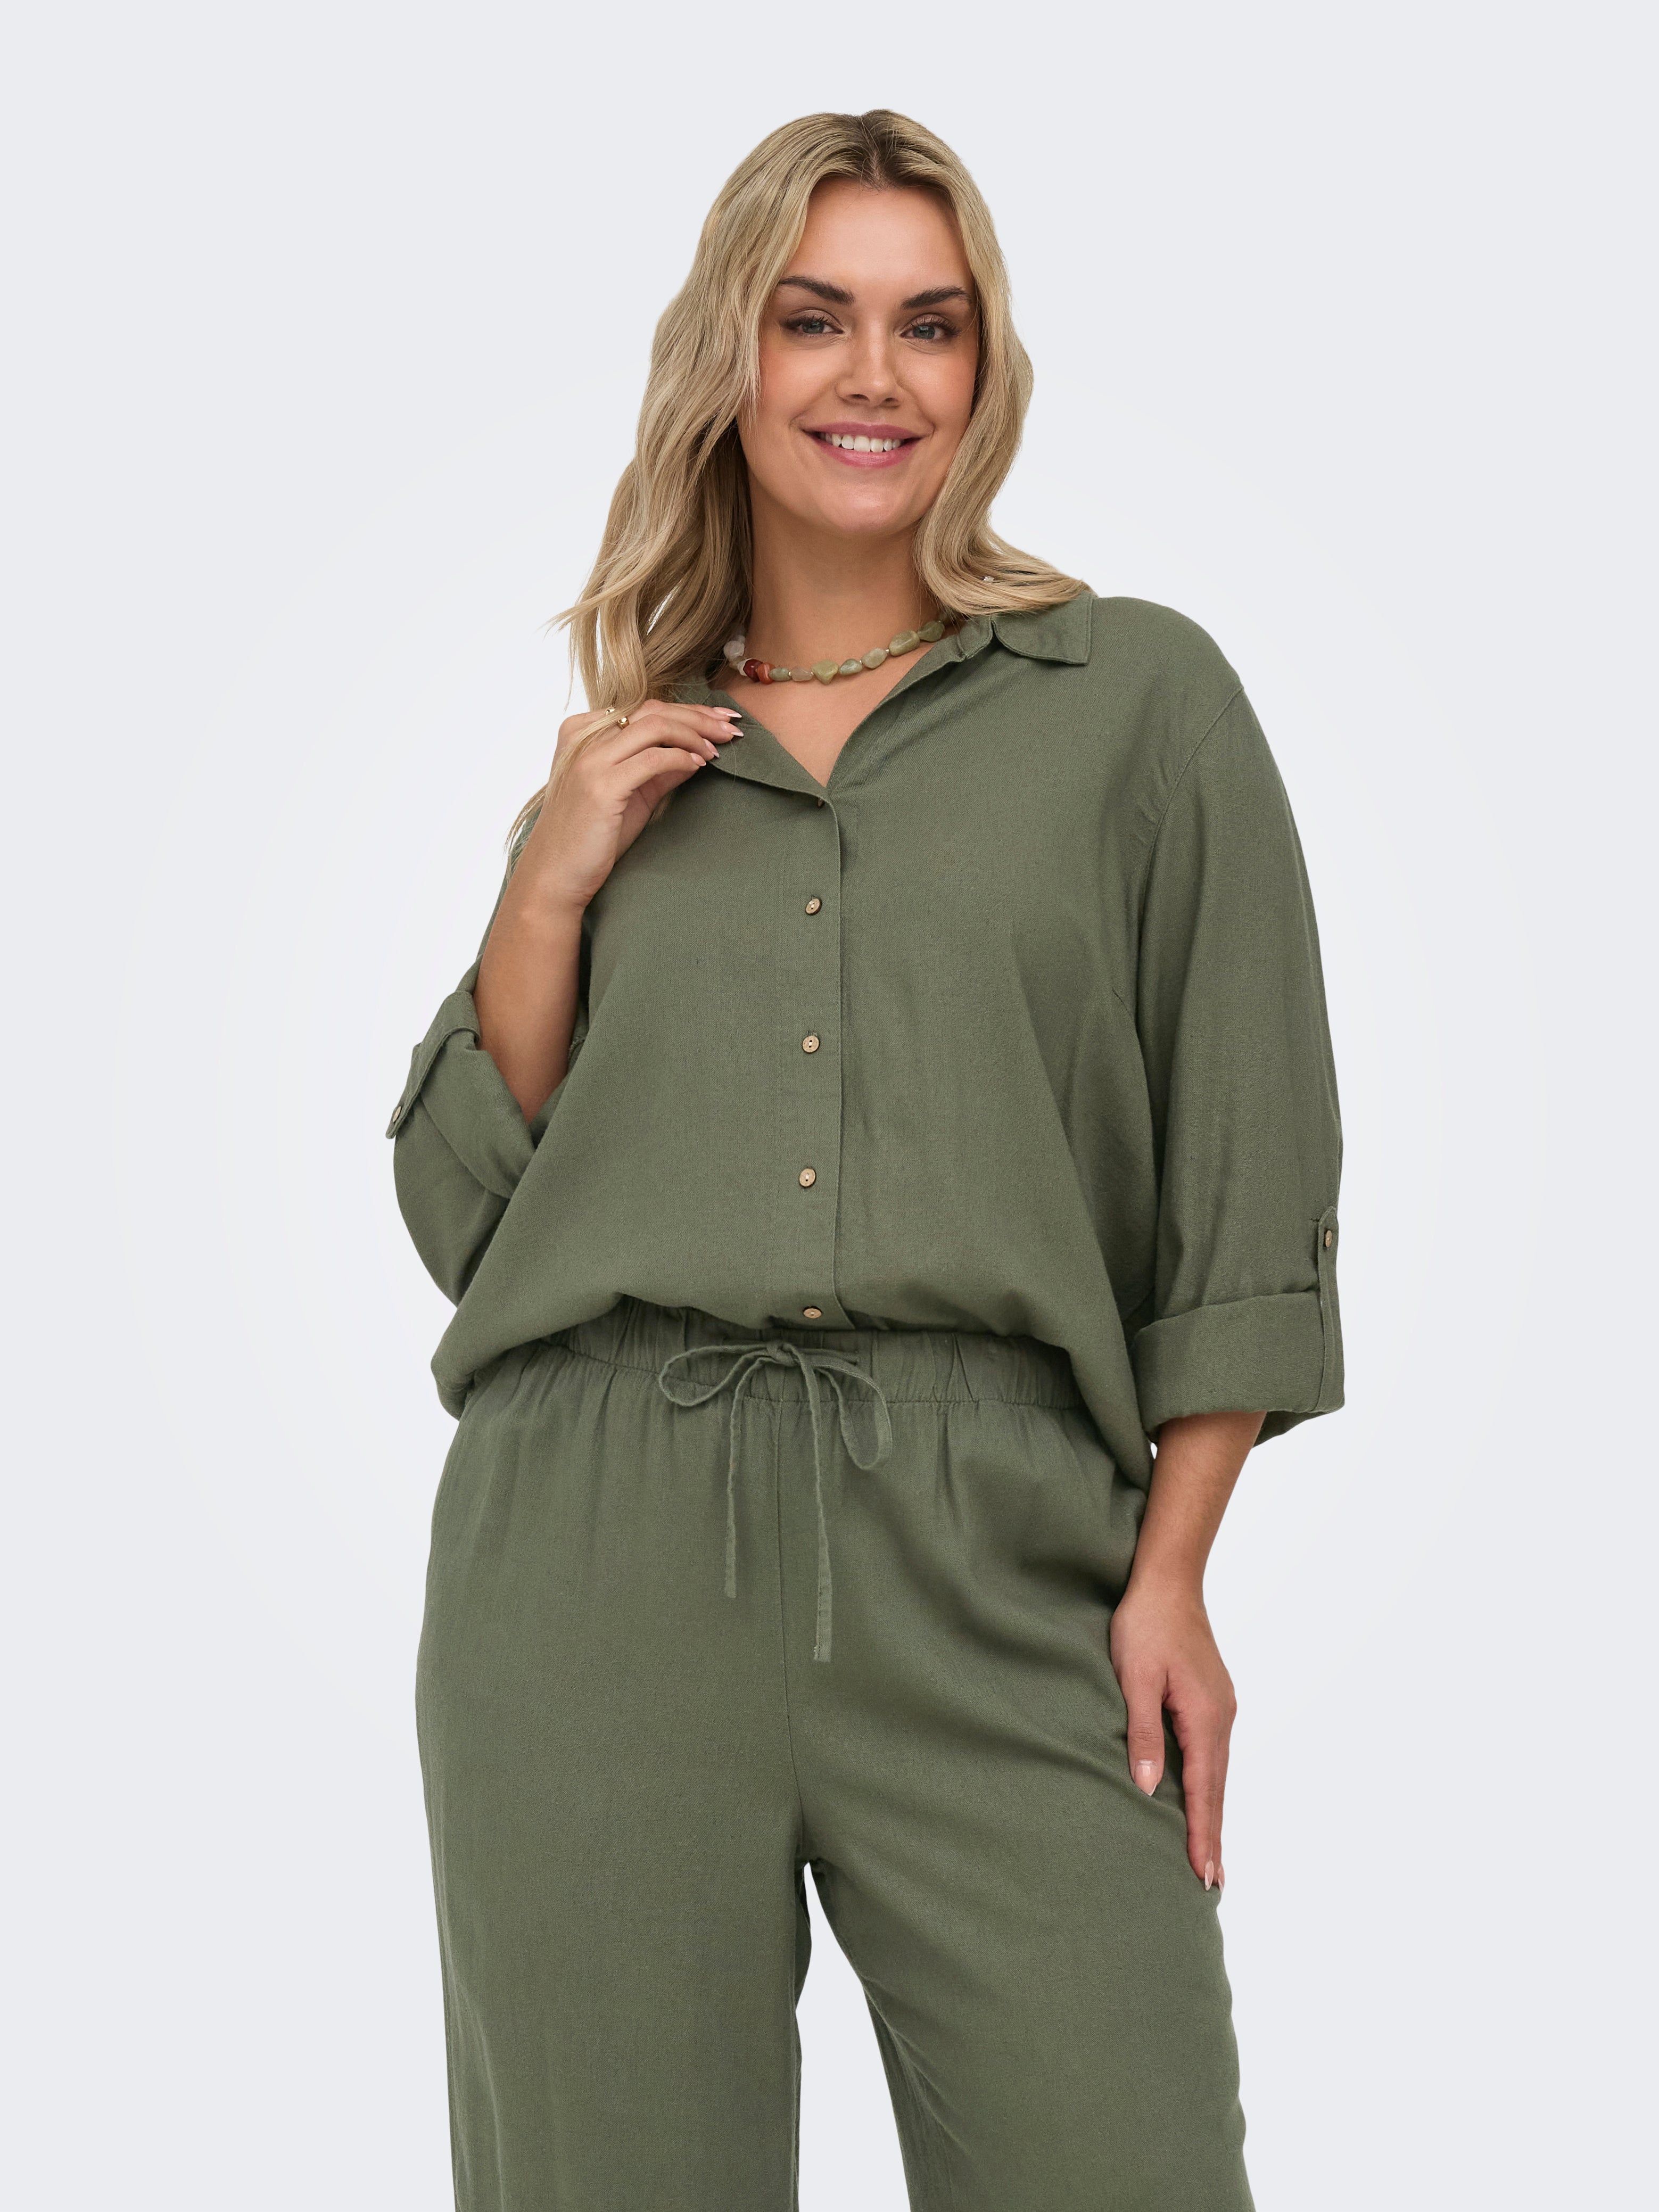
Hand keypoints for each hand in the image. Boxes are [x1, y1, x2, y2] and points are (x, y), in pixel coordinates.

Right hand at [516, 701, 740, 912]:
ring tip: (720, 747)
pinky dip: (681, 758)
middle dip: (699, 716)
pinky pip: (652, 759)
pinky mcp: (601, 785)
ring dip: (695, 734)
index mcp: (583, 731)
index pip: (645, 708)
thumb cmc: (591, 837)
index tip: (720, 718)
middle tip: (732, 728)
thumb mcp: (629, 793)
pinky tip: (699, 765)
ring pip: (655, 726)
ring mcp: (590, 759)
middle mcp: (583, 737)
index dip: (688, 710)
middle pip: (653, 710)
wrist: (556, 875)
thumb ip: (657, 769)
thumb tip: (697, 752)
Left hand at [1109, 1575, 1236, 1888]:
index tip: (1205, 1875)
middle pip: (1217, 1789)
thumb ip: (1143, 1732)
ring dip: (1212, 1814)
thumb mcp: (1134, 1677)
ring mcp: (1219, 1709)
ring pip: (1216, 1773)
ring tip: (1208, 1856)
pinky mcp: (1210, 1700)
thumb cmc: (1146, 1624)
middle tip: (1213, 1884)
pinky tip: (1201, 1799)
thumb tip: (1146, 1788)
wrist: (1168, 1581)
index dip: (1201, 1834)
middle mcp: (1220, 1718)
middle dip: (1213, 1836)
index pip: (1203, 1790)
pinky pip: (1211, 1755)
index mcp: (1204, 1717)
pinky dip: (1207, 1785)